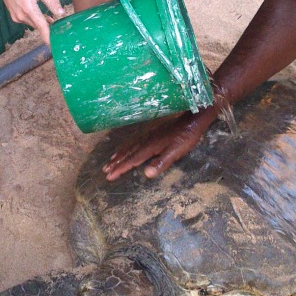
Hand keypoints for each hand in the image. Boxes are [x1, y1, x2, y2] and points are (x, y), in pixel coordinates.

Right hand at [0, 0, 64, 44]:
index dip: (48, 36)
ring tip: (51, 17)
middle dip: (48, 26)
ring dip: (42, 22)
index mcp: (29, 9)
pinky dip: (35, 19)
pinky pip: (28, 21)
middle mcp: (22, 16)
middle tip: (59, 24)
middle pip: (39, 26)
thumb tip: (61, 13)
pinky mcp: (15, 18)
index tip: (53, 45)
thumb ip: (51, 1)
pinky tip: (39, 13)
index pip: (41, 26)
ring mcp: (17, 18)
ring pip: (34, 24)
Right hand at [102, 107, 217, 180]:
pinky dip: (125, 146)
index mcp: (150, 147)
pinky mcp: (151, 132)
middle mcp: (145, 140)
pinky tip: (125, 147)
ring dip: (118, 155)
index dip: (121, 168)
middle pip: (127, 153)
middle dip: (116, 163)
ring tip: (109, 161)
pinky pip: (133, 140)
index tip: (109, 176)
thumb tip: (146, 174)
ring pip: (129, 146)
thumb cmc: (185, 138)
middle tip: (105, 171)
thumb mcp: (176, 152)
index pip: (132, 160)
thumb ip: (161, 162)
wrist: (191, 119)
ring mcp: (147, 135)